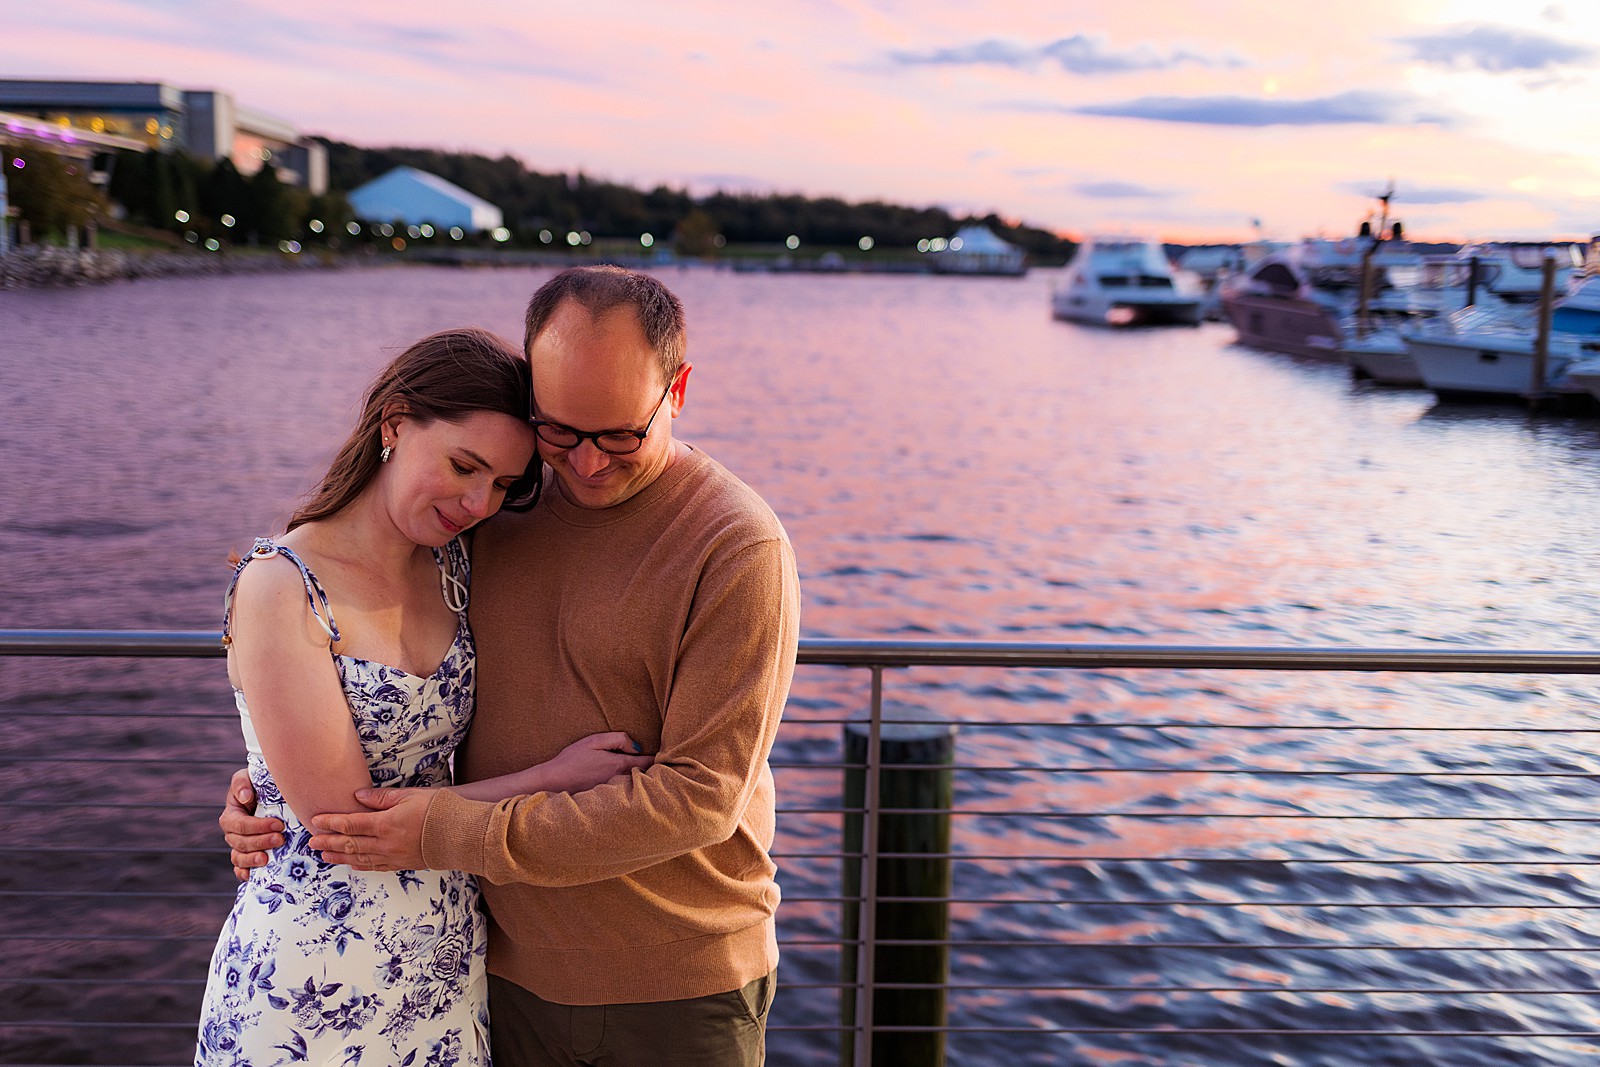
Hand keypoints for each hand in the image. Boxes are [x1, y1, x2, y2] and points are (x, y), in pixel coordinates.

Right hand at [220, 767, 284, 880]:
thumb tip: (245, 797)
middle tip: (280, 839)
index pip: (240, 825)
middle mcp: (232, 833)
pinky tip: (252, 875)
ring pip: (239, 857)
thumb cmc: (258, 784)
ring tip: (267, 859)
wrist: (270, 796)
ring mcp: (238, 846)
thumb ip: (242, 783)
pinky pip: (240, 868)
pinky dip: (244, 872)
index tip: (278, 825)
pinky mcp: (246, 855)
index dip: (258, 827)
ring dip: (252, 860)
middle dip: (260, 842)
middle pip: (241, 842)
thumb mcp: (248, 777)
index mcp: (231, 815)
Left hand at [308, 787, 433, 870]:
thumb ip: (382, 797)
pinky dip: (360, 865)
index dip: (331, 822)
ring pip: (359, 858)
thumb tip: (358, 797)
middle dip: (329, 841)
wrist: (461, 835)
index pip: (351, 823)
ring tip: (323, 855)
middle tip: (311, 841)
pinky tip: (351, 864)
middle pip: (350, 843)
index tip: (316, 820)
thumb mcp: (410, 795)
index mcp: (386, 824)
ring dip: (339, 855)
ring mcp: (393, 856)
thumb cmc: (438, 810)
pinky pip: (376, 867)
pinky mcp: (402, 864)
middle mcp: (385, 843)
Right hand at [541, 731, 654, 793]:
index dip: (659, 759)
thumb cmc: (571, 759)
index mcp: (619, 765)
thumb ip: (619, 739)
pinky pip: (625, 794)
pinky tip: (630, 787)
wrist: (552, 781)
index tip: (665, 755)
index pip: (649, 763)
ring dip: (642, 781)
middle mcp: (620, 781)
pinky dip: (630, 790)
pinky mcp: (607, 800)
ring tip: (649, 776)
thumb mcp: (594, 741)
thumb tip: (637, 747)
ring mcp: (614, 793)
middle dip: (654, 772)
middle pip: (646, 777)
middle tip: (662, 766)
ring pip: (636, 787)